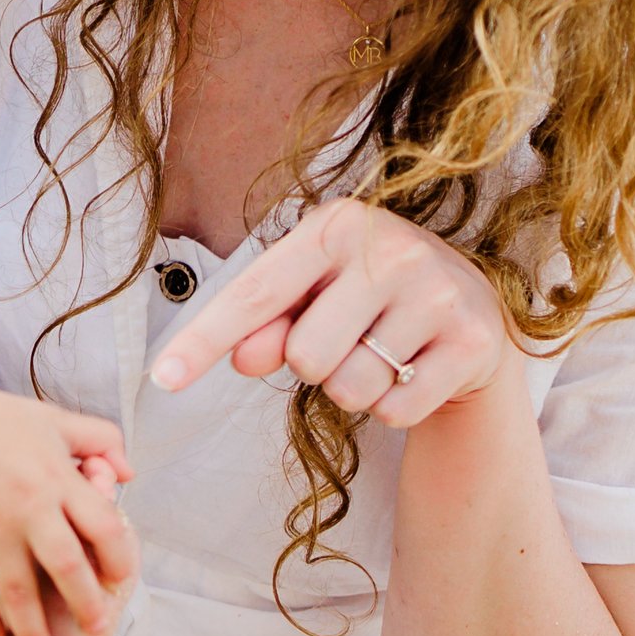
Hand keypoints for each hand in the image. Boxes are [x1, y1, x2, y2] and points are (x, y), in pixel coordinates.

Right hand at [0, 388, 136, 635]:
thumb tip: (130, 475)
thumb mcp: (59, 421)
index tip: (123, 580)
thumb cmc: (4, 422)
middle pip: (65, 564)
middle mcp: (28, 507)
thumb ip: (103, 441)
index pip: (102, 525)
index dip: (119, 557)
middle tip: (97, 631)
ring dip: (35, 633)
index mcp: (58, 478)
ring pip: (17, 591)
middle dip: (85, 604)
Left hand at [148, 199, 505, 428]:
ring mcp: (437, 294)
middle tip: (351, 339)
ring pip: (350, 388)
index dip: (203, 340)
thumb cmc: (369, 299)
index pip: (254, 295)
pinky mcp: (472, 342)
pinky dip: (393, 408)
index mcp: (338, 225)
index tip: (161, 379)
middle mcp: (390, 249)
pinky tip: (415, 371)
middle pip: (304, 356)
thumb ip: (267, 324)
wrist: (473, 312)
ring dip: (355, 389)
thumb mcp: (313, 297)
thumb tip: (242, 356)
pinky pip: (395, 410)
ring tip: (384, 354)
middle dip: (314, 366)